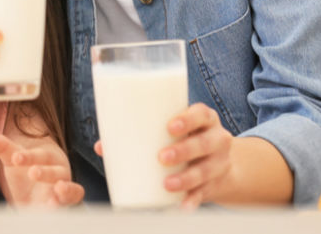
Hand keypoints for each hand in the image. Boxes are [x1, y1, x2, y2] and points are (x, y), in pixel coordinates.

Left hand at [0, 133, 84, 206]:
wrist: (36, 192)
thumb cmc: (26, 171)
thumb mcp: (13, 159)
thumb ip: (1, 148)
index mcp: (48, 157)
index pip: (39, 155)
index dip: (28, 156)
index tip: (15, 158)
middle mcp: (59, 172)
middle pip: (55, 171)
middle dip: (45, 172)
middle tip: (32, 173)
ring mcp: (64, 190)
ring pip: (70, 188)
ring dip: (66, 189)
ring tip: (58, 189)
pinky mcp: (66, 205)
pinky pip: (73, 202)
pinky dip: (67, 202)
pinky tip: (55, 206)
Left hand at [93, 103, 232, 208]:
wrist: (218, 162)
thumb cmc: (182, 139)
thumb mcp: (170, 131)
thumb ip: (139, 134)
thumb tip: (102, 147)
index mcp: (204, 119)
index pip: (201, 114)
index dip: (187, 119)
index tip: (170, 127)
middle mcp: (216, 138)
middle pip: (204, 143)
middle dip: (183, 151)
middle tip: (162, 158)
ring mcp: (218, 162)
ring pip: (206, 170)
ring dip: (186, 178)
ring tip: (167, 184)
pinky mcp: (214, 184)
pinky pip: (205, 193)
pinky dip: (192, 200)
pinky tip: (182, 206)